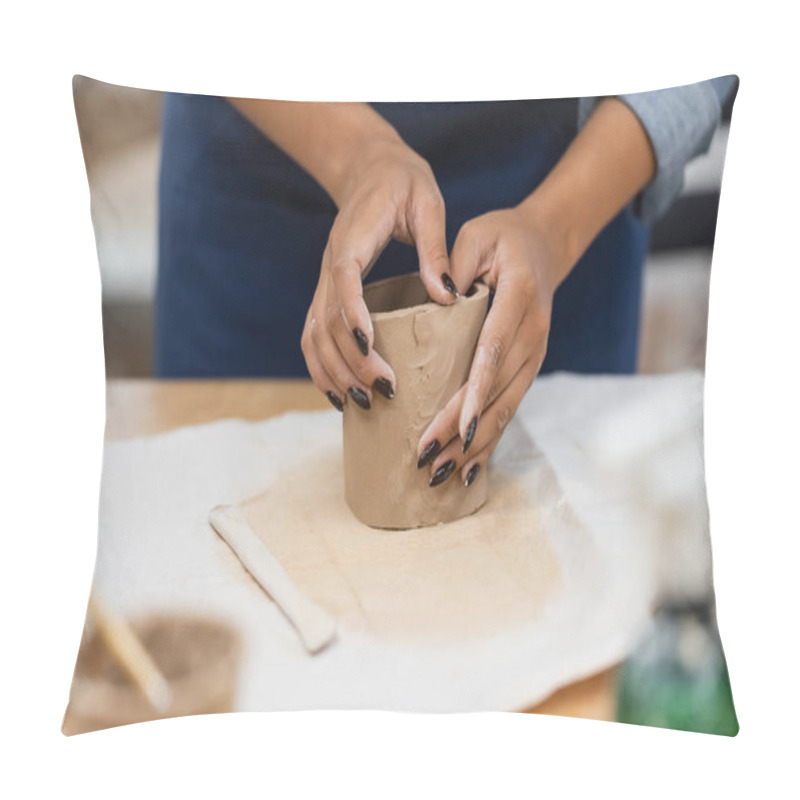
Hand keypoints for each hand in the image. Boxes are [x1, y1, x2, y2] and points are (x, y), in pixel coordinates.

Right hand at [302, 137, 456, 410]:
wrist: (369, 169)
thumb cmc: (403, 184)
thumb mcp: (427, 205)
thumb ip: (434, 249)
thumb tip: (447, 297)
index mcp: (352, 241)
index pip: (343, 282)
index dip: (352, 316)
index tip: (369, 347)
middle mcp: (330, 266)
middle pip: (326, 321)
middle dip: (351, 360)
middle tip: (383, 390)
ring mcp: (324, 282)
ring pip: (314, 336)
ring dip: (334, 372)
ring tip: (363, 402)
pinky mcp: (327, 294)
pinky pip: (313, 337)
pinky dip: (321, 368)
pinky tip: (340, 393)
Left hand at [416, 203, 569, 487]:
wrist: (543, 243)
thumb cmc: (502, 237)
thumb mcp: (476, 235)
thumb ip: (456, 264)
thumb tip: (438, 300)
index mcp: (520, 297)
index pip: (494, 351)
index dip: (475, 392)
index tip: (456, 427)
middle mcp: (534, 332)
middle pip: (497, 390)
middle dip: (462, 429)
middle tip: (426, 458)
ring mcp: (535, 352)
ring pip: (506, 407)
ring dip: (475, 445)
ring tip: (441, 474)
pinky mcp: (528, 365)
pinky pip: (510, 406)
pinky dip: (491, 439)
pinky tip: (469, 468)